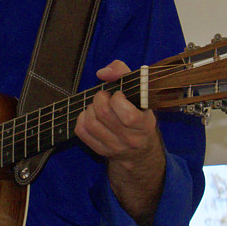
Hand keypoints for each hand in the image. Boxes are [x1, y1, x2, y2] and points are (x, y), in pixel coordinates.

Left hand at [79, 59, 165, 220]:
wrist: (140, 152)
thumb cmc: (140, 115)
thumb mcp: (141, 94)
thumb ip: (124, 74)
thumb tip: (102, 72)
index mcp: (145, 125)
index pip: (128, 115)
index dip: (118, 99)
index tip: (119, 94)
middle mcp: (131, 139)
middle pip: (104, 114)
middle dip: (100, 98)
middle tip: (104, 96)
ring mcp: (115, 147)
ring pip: (91, 123)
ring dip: (90, 108)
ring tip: (97, 105)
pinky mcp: (101, 151)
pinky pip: (82, 132)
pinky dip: (81, 118)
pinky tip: (90, 115)